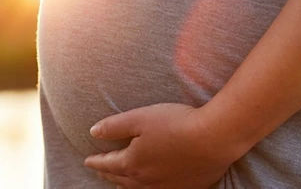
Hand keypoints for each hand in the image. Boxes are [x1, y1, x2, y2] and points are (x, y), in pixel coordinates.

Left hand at [83, 102, 243, 187]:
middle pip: (121, 178)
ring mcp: (165, 187)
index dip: (96, 161)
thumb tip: (93, 132)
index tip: (87, 160)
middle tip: (100, 170)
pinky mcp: (184, 188)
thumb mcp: (139, 118)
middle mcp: (146, 180)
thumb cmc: (175, 124)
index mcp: (132, 162)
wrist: (214, 139)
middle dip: (108, 174)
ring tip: (120, 182)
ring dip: (126, 185)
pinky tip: (151, 186)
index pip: (107, 164)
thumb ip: (114, 126)